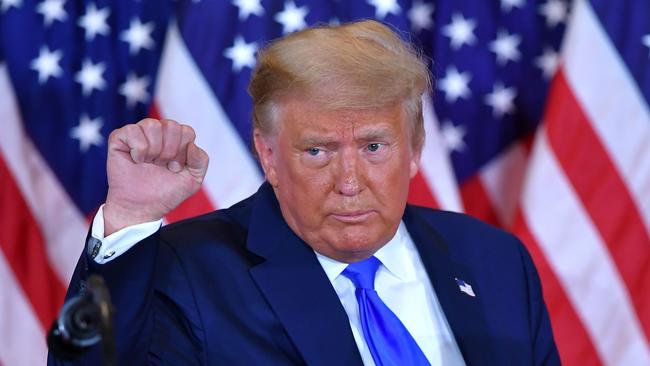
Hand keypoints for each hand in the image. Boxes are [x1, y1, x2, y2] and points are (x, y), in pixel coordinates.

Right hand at [103, 119, 208, 235]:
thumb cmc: (165, 192)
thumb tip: (192, 144)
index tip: (174, 168)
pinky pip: (132, 130)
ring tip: (149, 163)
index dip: (182, 152)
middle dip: (169, 151)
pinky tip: (136, 160)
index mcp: (176, 139)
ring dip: (153, 150)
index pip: (187, 131)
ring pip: (152, 125)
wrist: (141, 208)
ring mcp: (139, 133)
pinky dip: (138, 149)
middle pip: (171, 126)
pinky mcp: (120, 137)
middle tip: (161, 166)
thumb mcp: (193, 180)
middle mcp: (158, 132)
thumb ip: (201, 161)